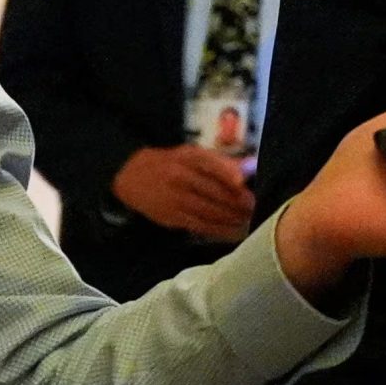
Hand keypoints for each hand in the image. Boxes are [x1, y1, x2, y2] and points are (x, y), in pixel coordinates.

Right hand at [112, 143, 255, 241]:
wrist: (129, 177)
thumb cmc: (168, 163)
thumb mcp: (188, 153)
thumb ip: (217, 161)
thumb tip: (248, 166)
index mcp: (187, 158)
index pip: (210, 165)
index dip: (227, 174)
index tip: (243, 183)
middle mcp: (181, 178)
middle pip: (213, 191)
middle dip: (237, 201)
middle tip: (256, 206)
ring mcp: (176, 199)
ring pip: (209, 211)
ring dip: (231, 218)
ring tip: (249, 220)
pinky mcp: (172, 217)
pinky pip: (200, 225)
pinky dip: (218, 230)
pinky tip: (233, 232)